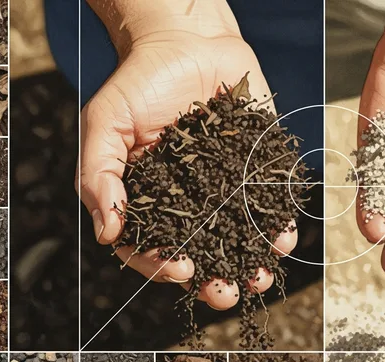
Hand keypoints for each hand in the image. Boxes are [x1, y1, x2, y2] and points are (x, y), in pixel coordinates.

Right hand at [77, 0, 296, 309]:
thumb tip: (107, 234)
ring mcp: (224, 188)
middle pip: (200, 252)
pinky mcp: (256, 170)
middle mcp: (188, 202)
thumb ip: (100, 176)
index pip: (151, 245)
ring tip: (261, 276)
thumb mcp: (106, 124)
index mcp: (148, 200)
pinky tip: (284, 237)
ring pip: (238, 235)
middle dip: (214, 278)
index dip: (164, 265)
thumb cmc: (139, 83)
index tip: (181, 271)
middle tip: (227, 294)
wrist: (186, 43)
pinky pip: (269, 202)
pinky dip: (278, 222)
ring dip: (250, 260)